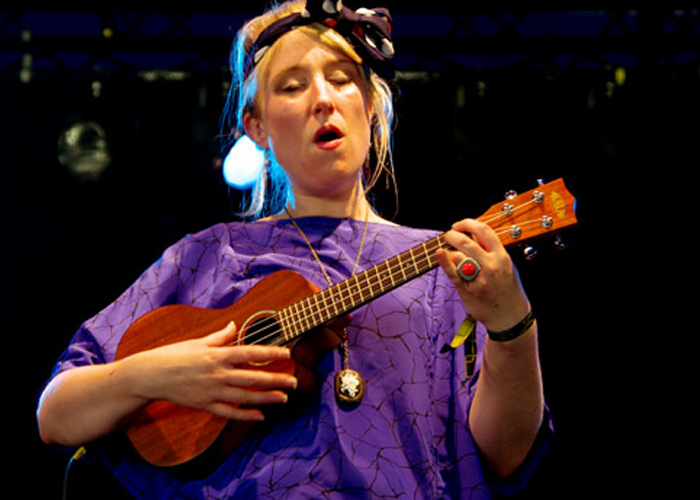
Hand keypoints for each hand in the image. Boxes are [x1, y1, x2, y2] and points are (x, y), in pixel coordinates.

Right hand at [134, 322, 296, 421]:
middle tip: (295, 381)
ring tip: (284, 398)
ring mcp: (212, 392)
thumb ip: (219, 336)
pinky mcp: (205, 406)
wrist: (150, 376)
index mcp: (217, 355)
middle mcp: (217, 374)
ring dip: (267, 398)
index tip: (287, 353)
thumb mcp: (197, 342)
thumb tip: (234, 326)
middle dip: (276, 380)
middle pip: (253, 378)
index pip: (250, 353)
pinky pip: (229, 413)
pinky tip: (261, 416)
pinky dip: (246, 416)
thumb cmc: (173, 355)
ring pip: (245, 397)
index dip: (270, 353)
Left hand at [435, 219, 530, 331]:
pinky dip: (444, 261)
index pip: (483, 231)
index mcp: (502, 256)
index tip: (459, 225)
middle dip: (452, 234)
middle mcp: (491, 266)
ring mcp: (479, 278)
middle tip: (448, 235)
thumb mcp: (506, 265)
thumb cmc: (507, 288)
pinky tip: (439, 253)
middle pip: (465, 241)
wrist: (511, 316)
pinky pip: (453, 272)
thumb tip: (471, 234)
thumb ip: (491, 250)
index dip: (467, 223)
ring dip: (449, 250)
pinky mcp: (468, 290)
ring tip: (448, 252)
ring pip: (457, 255)